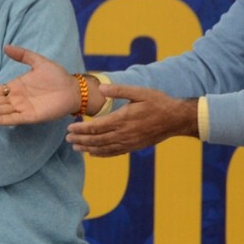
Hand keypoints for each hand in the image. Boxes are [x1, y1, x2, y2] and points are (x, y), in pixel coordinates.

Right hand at [0, 44, 80, 123]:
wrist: (73, 88)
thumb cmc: (57, 76)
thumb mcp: (38, 61)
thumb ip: (23, 55)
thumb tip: (6, 46)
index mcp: (16, 87)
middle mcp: (17, 99)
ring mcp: (23, 108)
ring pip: (2, 111)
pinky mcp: (31, 116)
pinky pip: (14, 118)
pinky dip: (3, 119)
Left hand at [65, 84, 198, 156]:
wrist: (175, 119)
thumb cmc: (157, 102)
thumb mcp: (139, 92)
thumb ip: (119, 90)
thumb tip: (101, 89)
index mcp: (123, 119)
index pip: (97, 126)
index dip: (82, 128)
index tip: (70, 127)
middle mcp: (124, 133)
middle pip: (97, 139)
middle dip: (81, 139)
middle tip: (68, 138)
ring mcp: (129, 142)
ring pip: (104, 148)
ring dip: (88, 148)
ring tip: (76, 147)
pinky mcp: (134, 146)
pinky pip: (114, 152)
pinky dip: (102, 154)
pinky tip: (93, 153)